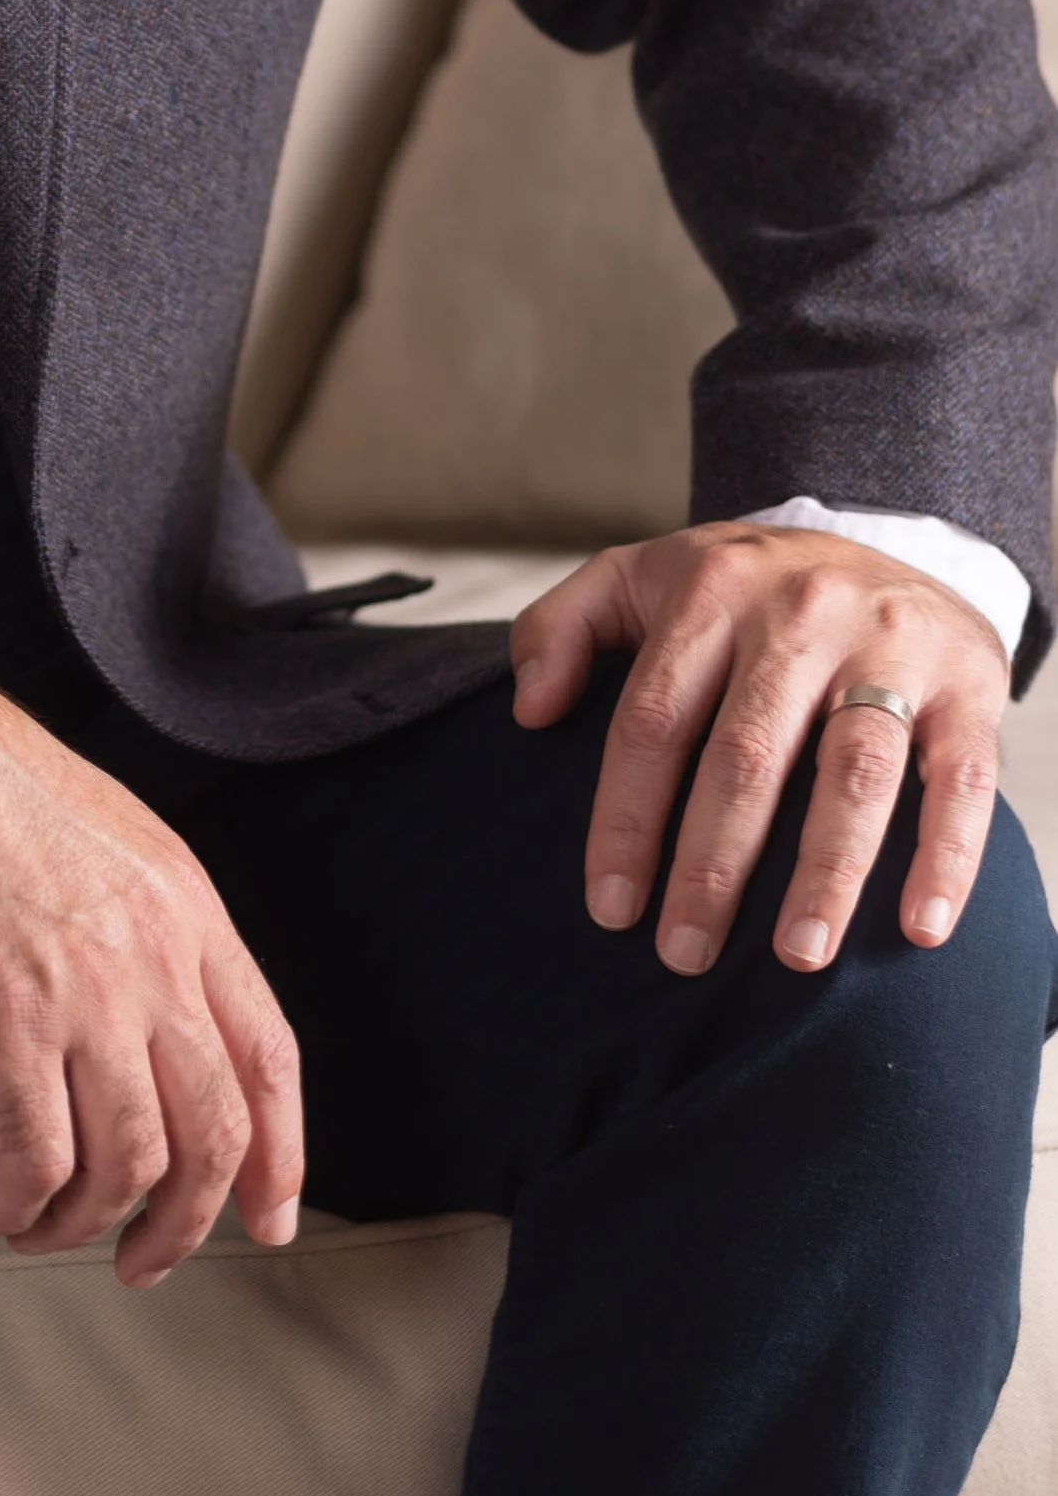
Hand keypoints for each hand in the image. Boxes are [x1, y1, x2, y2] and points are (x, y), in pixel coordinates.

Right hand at [0, 656, 302, 1283]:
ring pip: (127, 1164)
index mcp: (193, 918)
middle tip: (144, 1261)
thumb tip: (168, 1043)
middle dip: (183, 1225)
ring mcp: (88, 996)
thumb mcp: (124, 852)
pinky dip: (14, 1205)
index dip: (281, 1157)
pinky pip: (36, 1158)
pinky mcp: (9, 1022)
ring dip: (84, 1224)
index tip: (268, 1220)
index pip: (270, 1060)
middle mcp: (157, 964)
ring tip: (40, 1229)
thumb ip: (160, 941)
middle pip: (212, 1134)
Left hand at [511, 523, 1009, 975]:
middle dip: (711, 865)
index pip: (654, 720)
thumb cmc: (744, 587)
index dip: (628, 819)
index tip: (611, 908)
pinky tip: (921, 928)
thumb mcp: (639, 573)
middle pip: (747, 755)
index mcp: (711, 593)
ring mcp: (888, 649)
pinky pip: (959, 779)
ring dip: (825, 872)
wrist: (886, 539)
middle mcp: (800, 616)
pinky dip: (945, 856)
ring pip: (853, 771)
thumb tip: (529, 710)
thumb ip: (562, 627)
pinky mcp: (965, 685)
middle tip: (683, 955)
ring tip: (796, 956)